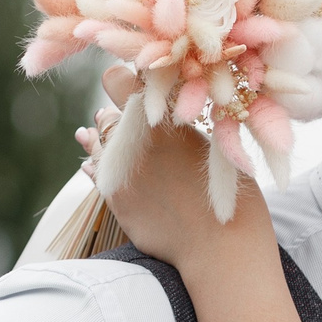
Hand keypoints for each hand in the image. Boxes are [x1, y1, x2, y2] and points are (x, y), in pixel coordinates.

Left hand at [99, 92, 276, 276]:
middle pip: (107, 115)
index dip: (126, 79)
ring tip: (98, 131)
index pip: (120, 80)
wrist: (220, 243)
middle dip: (115, 112)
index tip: (135, 83)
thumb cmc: (228, 189)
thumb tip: (154, 105)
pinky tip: (93, 160)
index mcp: (162, 118)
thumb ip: (179, 121)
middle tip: (124, 113)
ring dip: (101, 136)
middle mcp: (135, 139)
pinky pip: (94, 172)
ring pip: (97, 142)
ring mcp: (120, 170)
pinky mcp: (115, 197)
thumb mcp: (214, 141)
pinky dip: (95, 162)